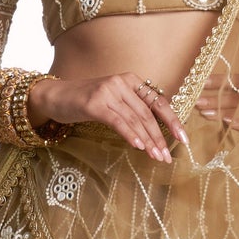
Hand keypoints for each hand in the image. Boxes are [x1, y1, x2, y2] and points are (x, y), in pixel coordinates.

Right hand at [29, 71, 187, 163]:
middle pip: (148, 114)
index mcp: (131, 81)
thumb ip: (132, 109)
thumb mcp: (113, 101)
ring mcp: (108, 91)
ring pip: (135, 120)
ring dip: (148, 141)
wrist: (55, 96)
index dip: (172, 120)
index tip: (183, 138)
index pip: (158, 102)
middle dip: (160, 137)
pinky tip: (139, 147)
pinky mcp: (95, 103)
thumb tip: (155, 132)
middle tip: (167, 157)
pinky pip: (118, 121)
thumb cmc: (85, 102)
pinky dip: (130, 134)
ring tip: (156, 157)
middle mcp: (122, 83)